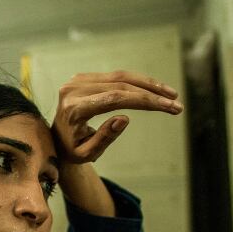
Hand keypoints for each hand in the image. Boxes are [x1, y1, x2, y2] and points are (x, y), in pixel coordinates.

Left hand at [51, 71, 180, 165]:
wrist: (55, 138)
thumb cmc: (72, 150)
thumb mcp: (86, 154)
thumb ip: (103, 138)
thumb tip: (124, 118)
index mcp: (74, 108)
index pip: (115, 99)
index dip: (145, 101)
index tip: (168, 107)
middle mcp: (74, 89)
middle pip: (121, 86)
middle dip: (152, 95)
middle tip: (177, 105)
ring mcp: (79, 80)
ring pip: (121, 77)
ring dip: (149, 84)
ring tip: (172, 95)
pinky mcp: (86, 77)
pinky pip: (116, 77)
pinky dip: (138, 82)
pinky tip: (155, 90)